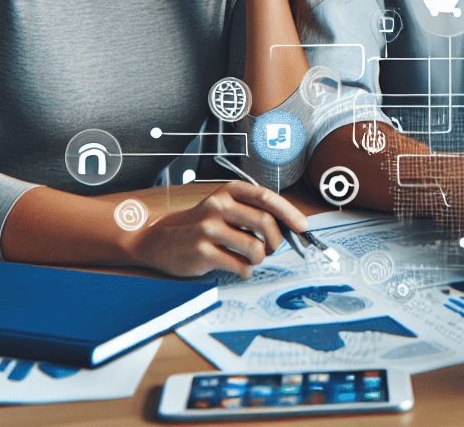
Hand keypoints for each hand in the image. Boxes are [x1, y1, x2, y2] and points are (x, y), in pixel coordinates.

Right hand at [122, 181, 308, 278]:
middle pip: (265, 224)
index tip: (303, 226)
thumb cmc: (201, 224)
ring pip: (255, 248)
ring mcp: (208, 229)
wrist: (159, 238)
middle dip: (277, 241)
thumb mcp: (224, 207)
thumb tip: (290, 226)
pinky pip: (240, 266)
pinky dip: (245, 271)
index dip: (289, 213)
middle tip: (272, 249)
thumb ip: (252, 212)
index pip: (267, 198)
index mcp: (228, 192)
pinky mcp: (202, 253)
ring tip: (250, 259)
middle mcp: (218, 206)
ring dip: (260, 259)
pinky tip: (237, 268)